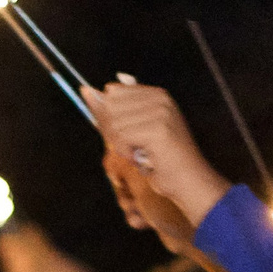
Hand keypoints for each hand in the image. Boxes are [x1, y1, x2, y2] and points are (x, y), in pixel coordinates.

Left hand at [86, 81, 231, 234]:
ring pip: (114, 124)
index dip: (110, 118)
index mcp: (155, 93)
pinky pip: (122, 138)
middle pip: (110, 107)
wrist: (188, 180)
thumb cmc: (160, 159)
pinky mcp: (158, 128)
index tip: (128, 134)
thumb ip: (109, 111)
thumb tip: (84, 91)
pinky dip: (127, 153)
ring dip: (122, 145)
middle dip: (114, 132)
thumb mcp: (132, 130)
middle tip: (134, 146)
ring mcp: (160, 111)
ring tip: (141, 152)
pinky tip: (143, 157)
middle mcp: (159, 98)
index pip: (112, 93)